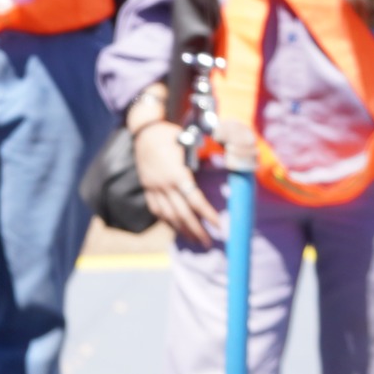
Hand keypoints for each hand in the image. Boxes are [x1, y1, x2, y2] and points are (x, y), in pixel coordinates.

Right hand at [134, 121, 220, 248]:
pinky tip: (175, 226)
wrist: (145, 131)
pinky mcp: (147, 187)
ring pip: (168, 215)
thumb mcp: (189, 143)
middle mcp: (164, 184)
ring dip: (181, 229)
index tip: (219, 226)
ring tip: (193, 239)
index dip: (207, 214)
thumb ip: (202, 157)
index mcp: (177, 174)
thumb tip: (228, 161)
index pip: (195, 200)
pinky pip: (156, 209)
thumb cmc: (171, 135)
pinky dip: (166, 220)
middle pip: (182, 213)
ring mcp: (154, 187)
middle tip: (207, 242)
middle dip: (196, 230)